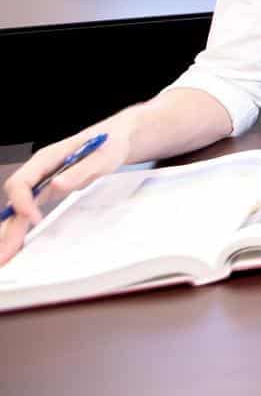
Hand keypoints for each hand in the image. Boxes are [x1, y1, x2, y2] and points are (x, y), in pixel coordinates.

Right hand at [0, 119, 136, 267]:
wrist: (115, 138)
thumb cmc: (108, 143)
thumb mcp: (102, 155)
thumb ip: (80, 170)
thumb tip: (56, 185)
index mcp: (47, 158)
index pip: (22, 182)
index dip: (23, 202)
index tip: (34, 219)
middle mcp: (38, 171)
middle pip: (14, 200)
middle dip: (7, 226)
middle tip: (5, 254)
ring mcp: (41, 182)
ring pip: (17, 208)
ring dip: (10, 232)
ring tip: (6, 257)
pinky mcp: (46, 191)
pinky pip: (28, 211)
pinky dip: (21, 228)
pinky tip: (17, 245)